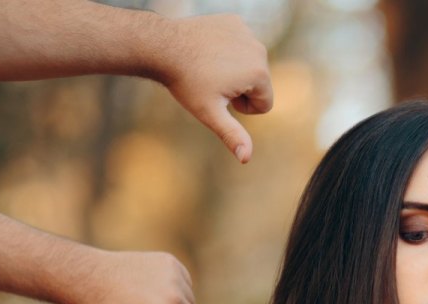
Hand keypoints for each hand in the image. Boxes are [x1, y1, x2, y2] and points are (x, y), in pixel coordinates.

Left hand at [158, 15, 272, 162]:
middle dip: (240, 88)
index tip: (220, 98)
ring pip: (251, 64)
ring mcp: (247, 33)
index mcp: (259, 75)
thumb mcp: (210, 113)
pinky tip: (208, 50)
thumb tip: (246, 159)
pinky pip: (241, 45)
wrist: (162, 46)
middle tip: (211, 81)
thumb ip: (232, 135)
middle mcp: (259, 51)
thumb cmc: (186, 82)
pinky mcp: (236, 21)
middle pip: (260, 84)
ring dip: (235, 70)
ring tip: (209, 66)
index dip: (242, 108)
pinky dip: (228, 49)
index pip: (264, 104)